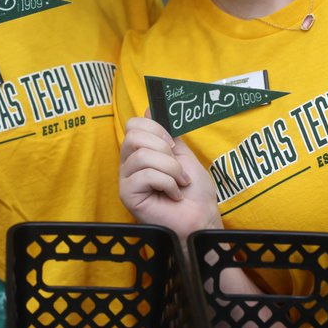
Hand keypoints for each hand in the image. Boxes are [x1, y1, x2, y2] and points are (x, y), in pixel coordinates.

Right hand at [119, 115, 223, 241]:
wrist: (202, 218)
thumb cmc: (194, 193)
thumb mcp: (183, 156)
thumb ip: (167, 135)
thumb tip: (149, 109)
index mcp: (140, 153)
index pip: (133, 125)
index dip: (155, 128)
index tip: (172, 144)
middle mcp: (128, 164)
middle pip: (133, 136)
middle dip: (163, 148)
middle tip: (177, 167)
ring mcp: (126, 180)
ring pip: (142, 155)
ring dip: (171, 168)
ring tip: (179, 183)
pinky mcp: (127, 195)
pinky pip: (146, 175)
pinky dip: (168, 183)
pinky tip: (173, 195)